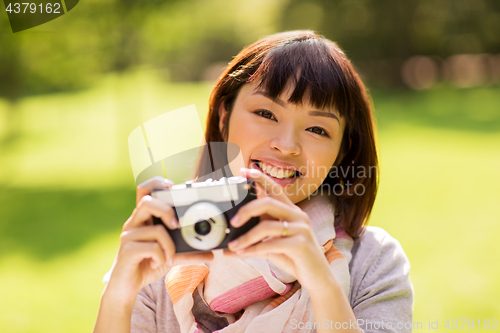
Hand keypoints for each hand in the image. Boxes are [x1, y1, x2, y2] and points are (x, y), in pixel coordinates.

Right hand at [105, 176, 213, 301]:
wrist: (125, 287)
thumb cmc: (147, 265)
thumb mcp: (170, 256)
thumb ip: (187, 252)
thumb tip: (211, 254)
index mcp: (144, 218)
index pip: (143, 190)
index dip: (156, 182)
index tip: (171, 185)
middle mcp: (134, 223)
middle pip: (147, 201)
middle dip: (167, 210)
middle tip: (176, 225)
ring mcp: (129, 235)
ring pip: (156, 229)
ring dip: (169, 246)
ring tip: (169, 257)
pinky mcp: (127, 250)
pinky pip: (152, 247)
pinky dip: (162, 257)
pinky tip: (157, 263)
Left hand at [225, 168, 334, 290]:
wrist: (318, 277)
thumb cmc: (294, 258)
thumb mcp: (273, 244)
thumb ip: (256, 239)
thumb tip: (229, 243)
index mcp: (292, 211)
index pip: (276, 188)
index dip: (260, 177)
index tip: (243, 170)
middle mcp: (298, 216)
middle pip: (269, 202)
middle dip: (247, 210)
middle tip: (232, 222)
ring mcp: (301, 229)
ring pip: (267, 226)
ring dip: (246, 237)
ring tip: (233, 246)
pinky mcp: (301, 244)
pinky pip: (272, 244)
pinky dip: (254, 249)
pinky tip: (243, 254)